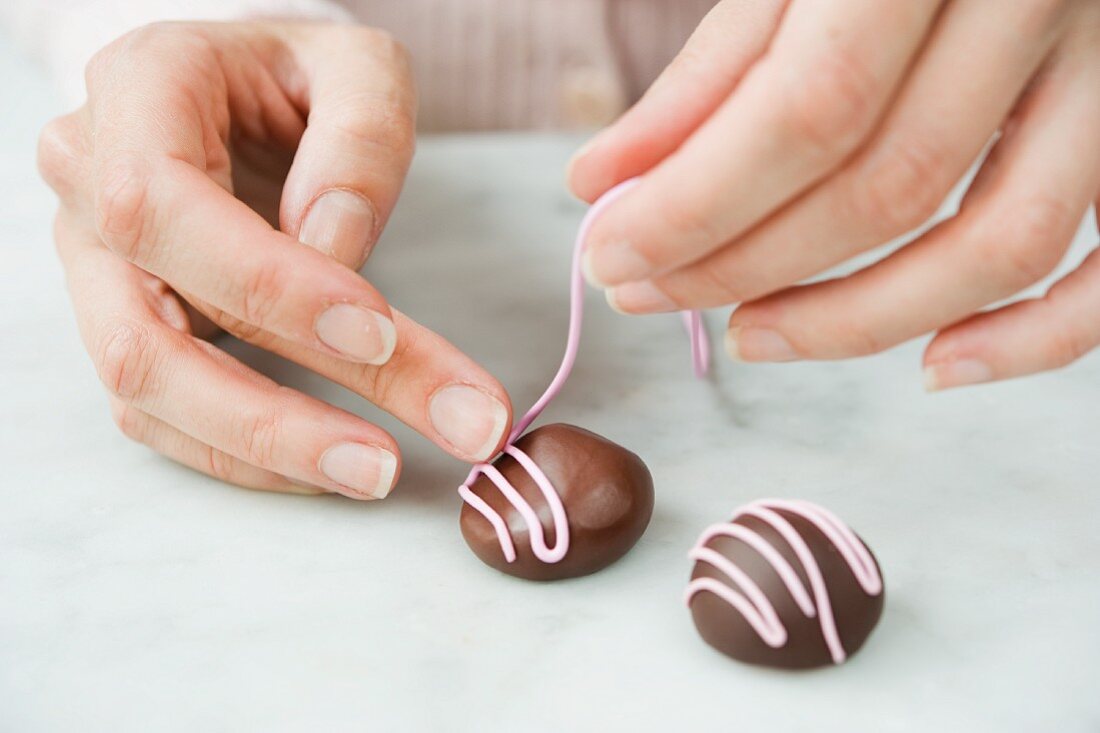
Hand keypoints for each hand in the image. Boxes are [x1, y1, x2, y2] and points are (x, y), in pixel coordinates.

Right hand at [38, 21, 511, 499]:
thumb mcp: (360, 68)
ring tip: (375, 473)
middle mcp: (90, 185)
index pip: (161, 202)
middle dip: (275, 412)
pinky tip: (332, 464)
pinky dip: (249, 453)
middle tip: (390, 458)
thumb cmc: (303, 77)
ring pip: (146, 392)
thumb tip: (335, 251)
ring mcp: (99, 266)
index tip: (375, 333)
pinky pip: (166, 416)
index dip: (264, 282)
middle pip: (145, 333)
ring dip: (264, 450)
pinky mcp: (128, 323)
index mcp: (138, 92)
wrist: (246, 92)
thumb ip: (360, 139)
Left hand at [569, 0, 1099, 389]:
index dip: (695, 206)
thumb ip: (708, 72)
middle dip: (742, 266)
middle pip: (887, 189)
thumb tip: (602, 181)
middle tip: (646, 290)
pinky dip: (1030, 339)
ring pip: (998, 244)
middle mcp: (1041, 1)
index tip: (609, 253)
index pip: (808, 113)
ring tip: (746, 336)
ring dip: (857, 321)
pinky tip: (933, 366)